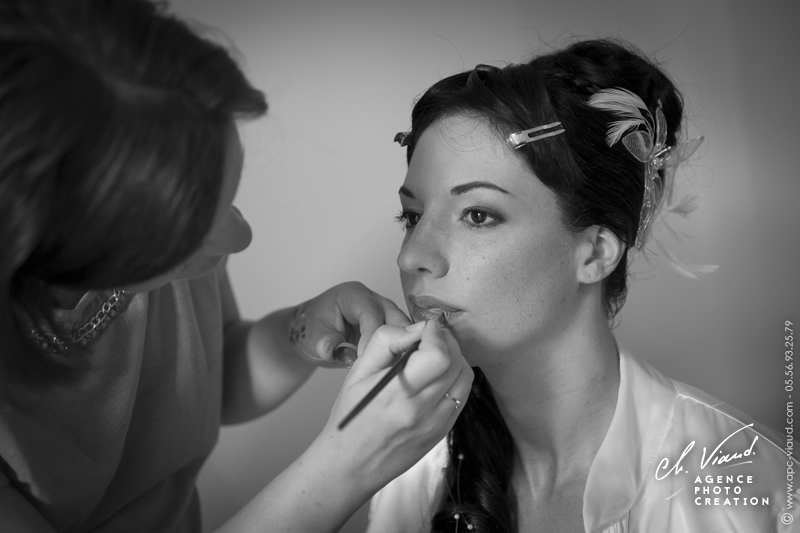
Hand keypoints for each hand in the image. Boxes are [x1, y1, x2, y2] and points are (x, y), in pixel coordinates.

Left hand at [287, 282, 409, 365]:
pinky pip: (400, 336)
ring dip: (402, 345)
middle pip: (394, 316)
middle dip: (398, 338)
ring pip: (401, 326)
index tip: (368, 357)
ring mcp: (381, 312)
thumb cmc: (309, 331)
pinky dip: (401, 349)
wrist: (309, 335)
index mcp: (352, 295)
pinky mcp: (386, 326)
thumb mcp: (312, 339)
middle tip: (395, 362)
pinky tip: (399, 365)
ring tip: (399, 366)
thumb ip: (327, 344)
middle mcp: (371, 299)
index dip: (372, 336)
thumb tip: (341, 351)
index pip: (371, 313)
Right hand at [309, 319, 473, 492]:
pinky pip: (462, 396)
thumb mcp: (358, 371)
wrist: (351, 464)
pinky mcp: (442, 432)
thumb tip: (416, 328)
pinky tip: (437, 375)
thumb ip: (386, 341)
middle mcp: (421, 410)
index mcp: (396, 393)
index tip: (425, 327)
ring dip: (455, 358)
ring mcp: (436, 424)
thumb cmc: (351, 416)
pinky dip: (455, 378)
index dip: (435, 333)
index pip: (438, 355)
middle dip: (446, 341)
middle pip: (456, 363)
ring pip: (465, 378)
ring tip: (435, 353)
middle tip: (430, 336)